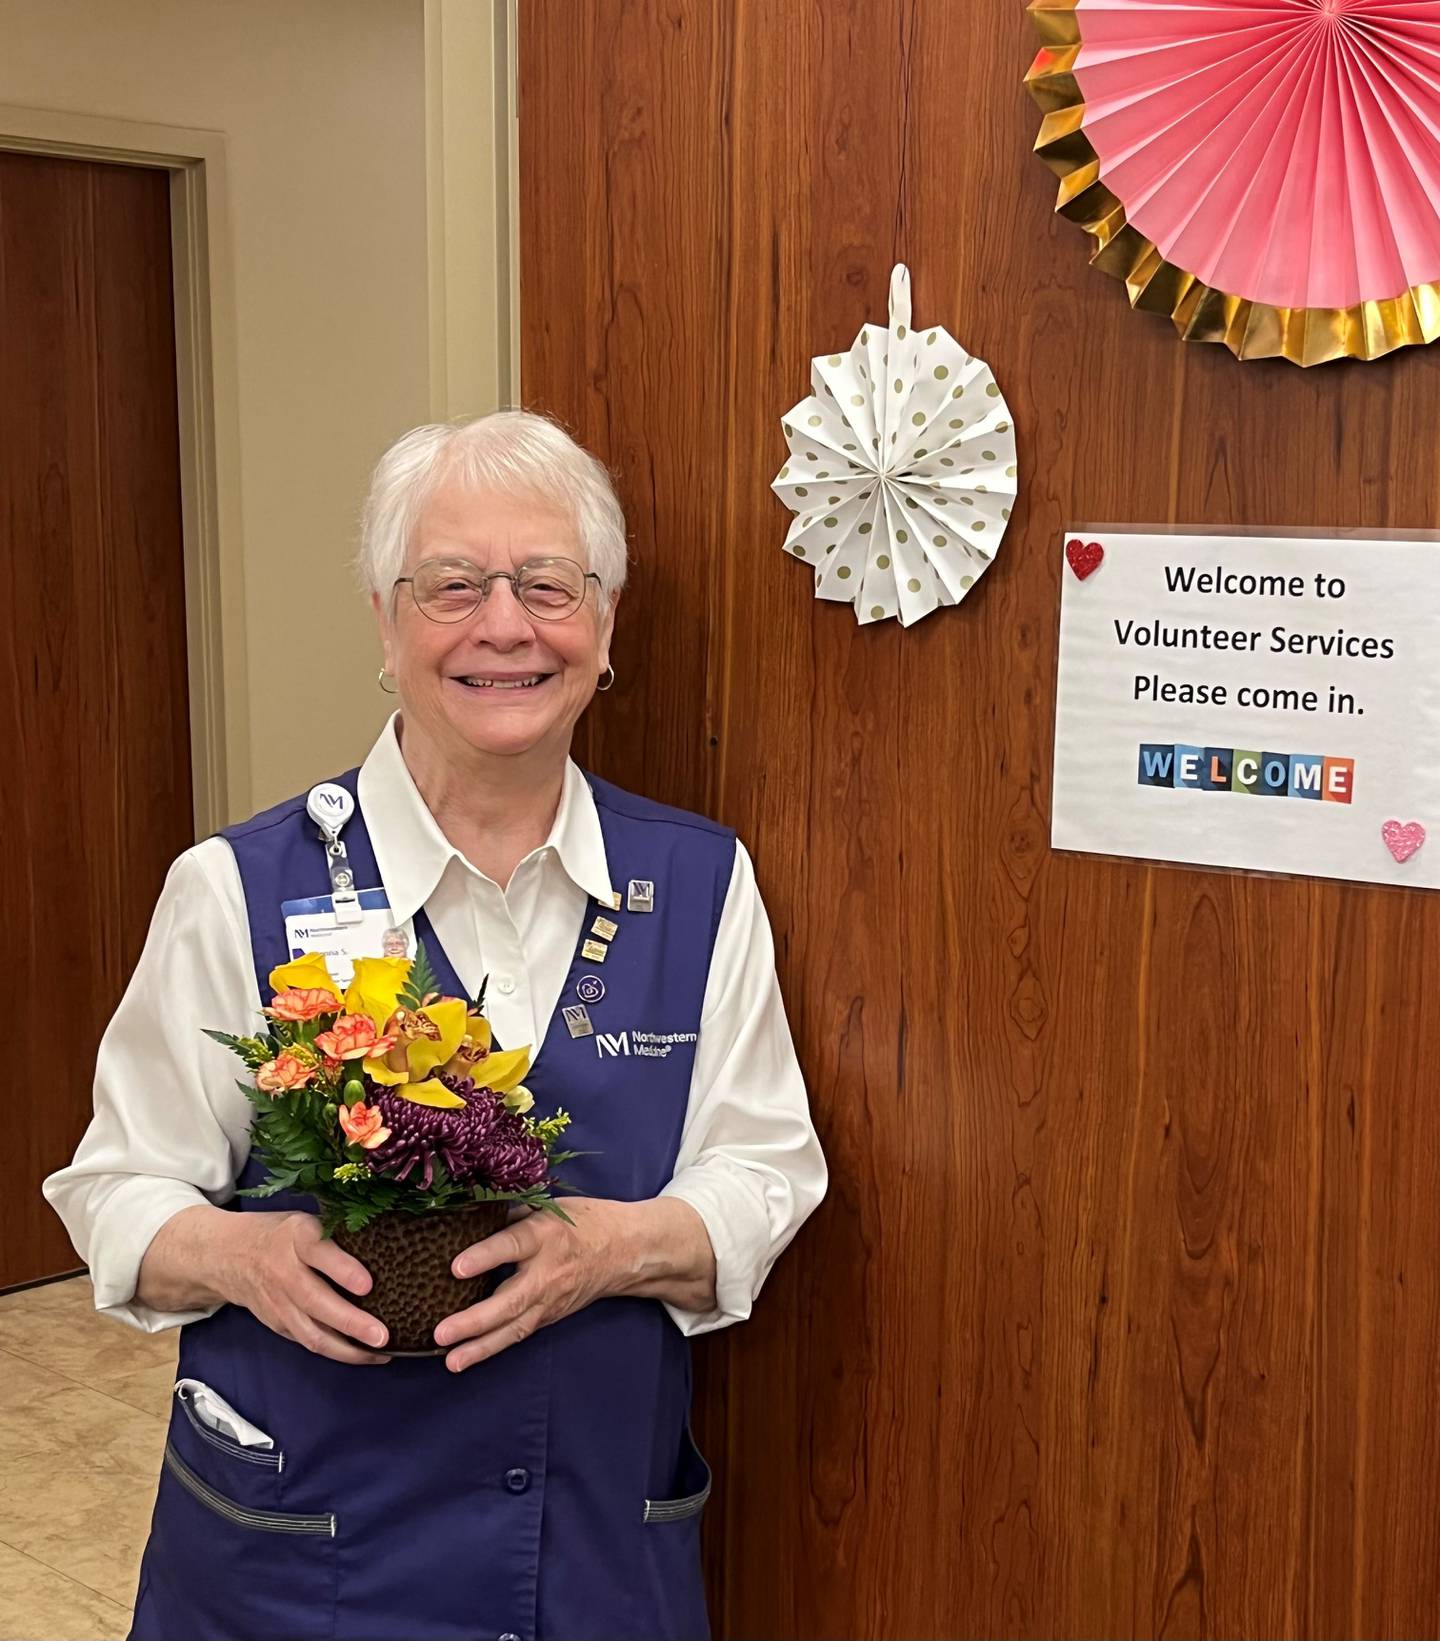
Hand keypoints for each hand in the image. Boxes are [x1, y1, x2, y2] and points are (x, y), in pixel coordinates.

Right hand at [217, 1210, 390, 1364]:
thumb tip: (390, 1242)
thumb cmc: (282, 1234)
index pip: (318, 1252)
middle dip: (351, 1322)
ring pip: (311, 1332)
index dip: (343, 1269)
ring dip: (347, 1348)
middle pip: (316, 1301)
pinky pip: (308, 1342)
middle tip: (382, 1335)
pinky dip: (337, 1352)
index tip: (368, 1284)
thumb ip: (336, 1233)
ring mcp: (278, 1303)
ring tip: (380, 1352)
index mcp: (296, 1237)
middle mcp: (284, 1271)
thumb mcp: (306, 1221)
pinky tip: (364, 1354)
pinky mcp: (278, 1324)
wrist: (227, 1255)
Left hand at [434, 1195, 716, 1372]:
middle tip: (441, 1333)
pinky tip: (464, 1357)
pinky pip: (519, 1334)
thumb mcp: (548, 1207)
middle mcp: (547, 1272)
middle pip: (510, 1300)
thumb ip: (509, 1214)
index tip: (455, 1268)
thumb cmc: (583, 1222)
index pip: (512, 1245)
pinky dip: (492, 1348)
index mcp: (546, 1235)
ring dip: (480, 1347)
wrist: (626, 1251)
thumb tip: (466, 1215)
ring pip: (514, 1328)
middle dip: (474, 1320)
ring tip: (450, 1361)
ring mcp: (550, 1301)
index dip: (484, 1256)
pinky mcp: (549, 1317)